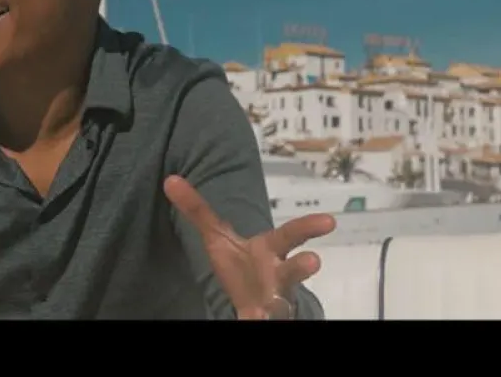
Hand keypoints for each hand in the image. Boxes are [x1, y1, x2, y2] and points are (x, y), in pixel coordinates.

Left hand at [164, 175, 335, 319]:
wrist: (250, 299)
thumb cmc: (241, 263)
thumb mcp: (217, 236)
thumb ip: (197, 210)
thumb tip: (170, 180)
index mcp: (270, 250)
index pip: (291, 235)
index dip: (309, 227)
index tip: (330, 221)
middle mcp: (277, 274)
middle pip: (293, 271)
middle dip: (303, 266)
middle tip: (315, 261)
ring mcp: (272, 299)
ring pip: (281, 302)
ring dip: (278, 305)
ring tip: (272, 309)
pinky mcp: (261, 315)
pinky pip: (258, 319)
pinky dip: (255, 320)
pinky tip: (252, 320)